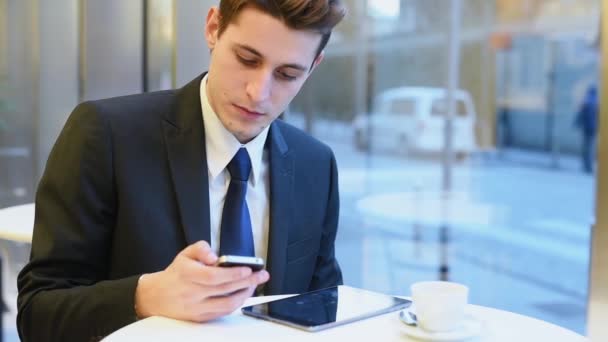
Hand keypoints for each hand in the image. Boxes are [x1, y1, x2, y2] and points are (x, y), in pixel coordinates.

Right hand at [134, 240, 269, 321]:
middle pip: (224, 290)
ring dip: (245, 294)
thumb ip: (201, 248)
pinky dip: (236, 304)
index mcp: (187, 274)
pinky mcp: (200, 318)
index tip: (248, 269)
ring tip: (255, 284)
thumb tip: (215, 256)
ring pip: (226, 305)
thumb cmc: (176, 273)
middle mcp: (192, 292)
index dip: (233, 274)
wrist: (156, 297)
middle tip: (262, 275)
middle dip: (247, 282)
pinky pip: (222, 313)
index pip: (213, 276)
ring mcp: (196, 308)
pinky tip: (244, 295)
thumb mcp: (185, 254)